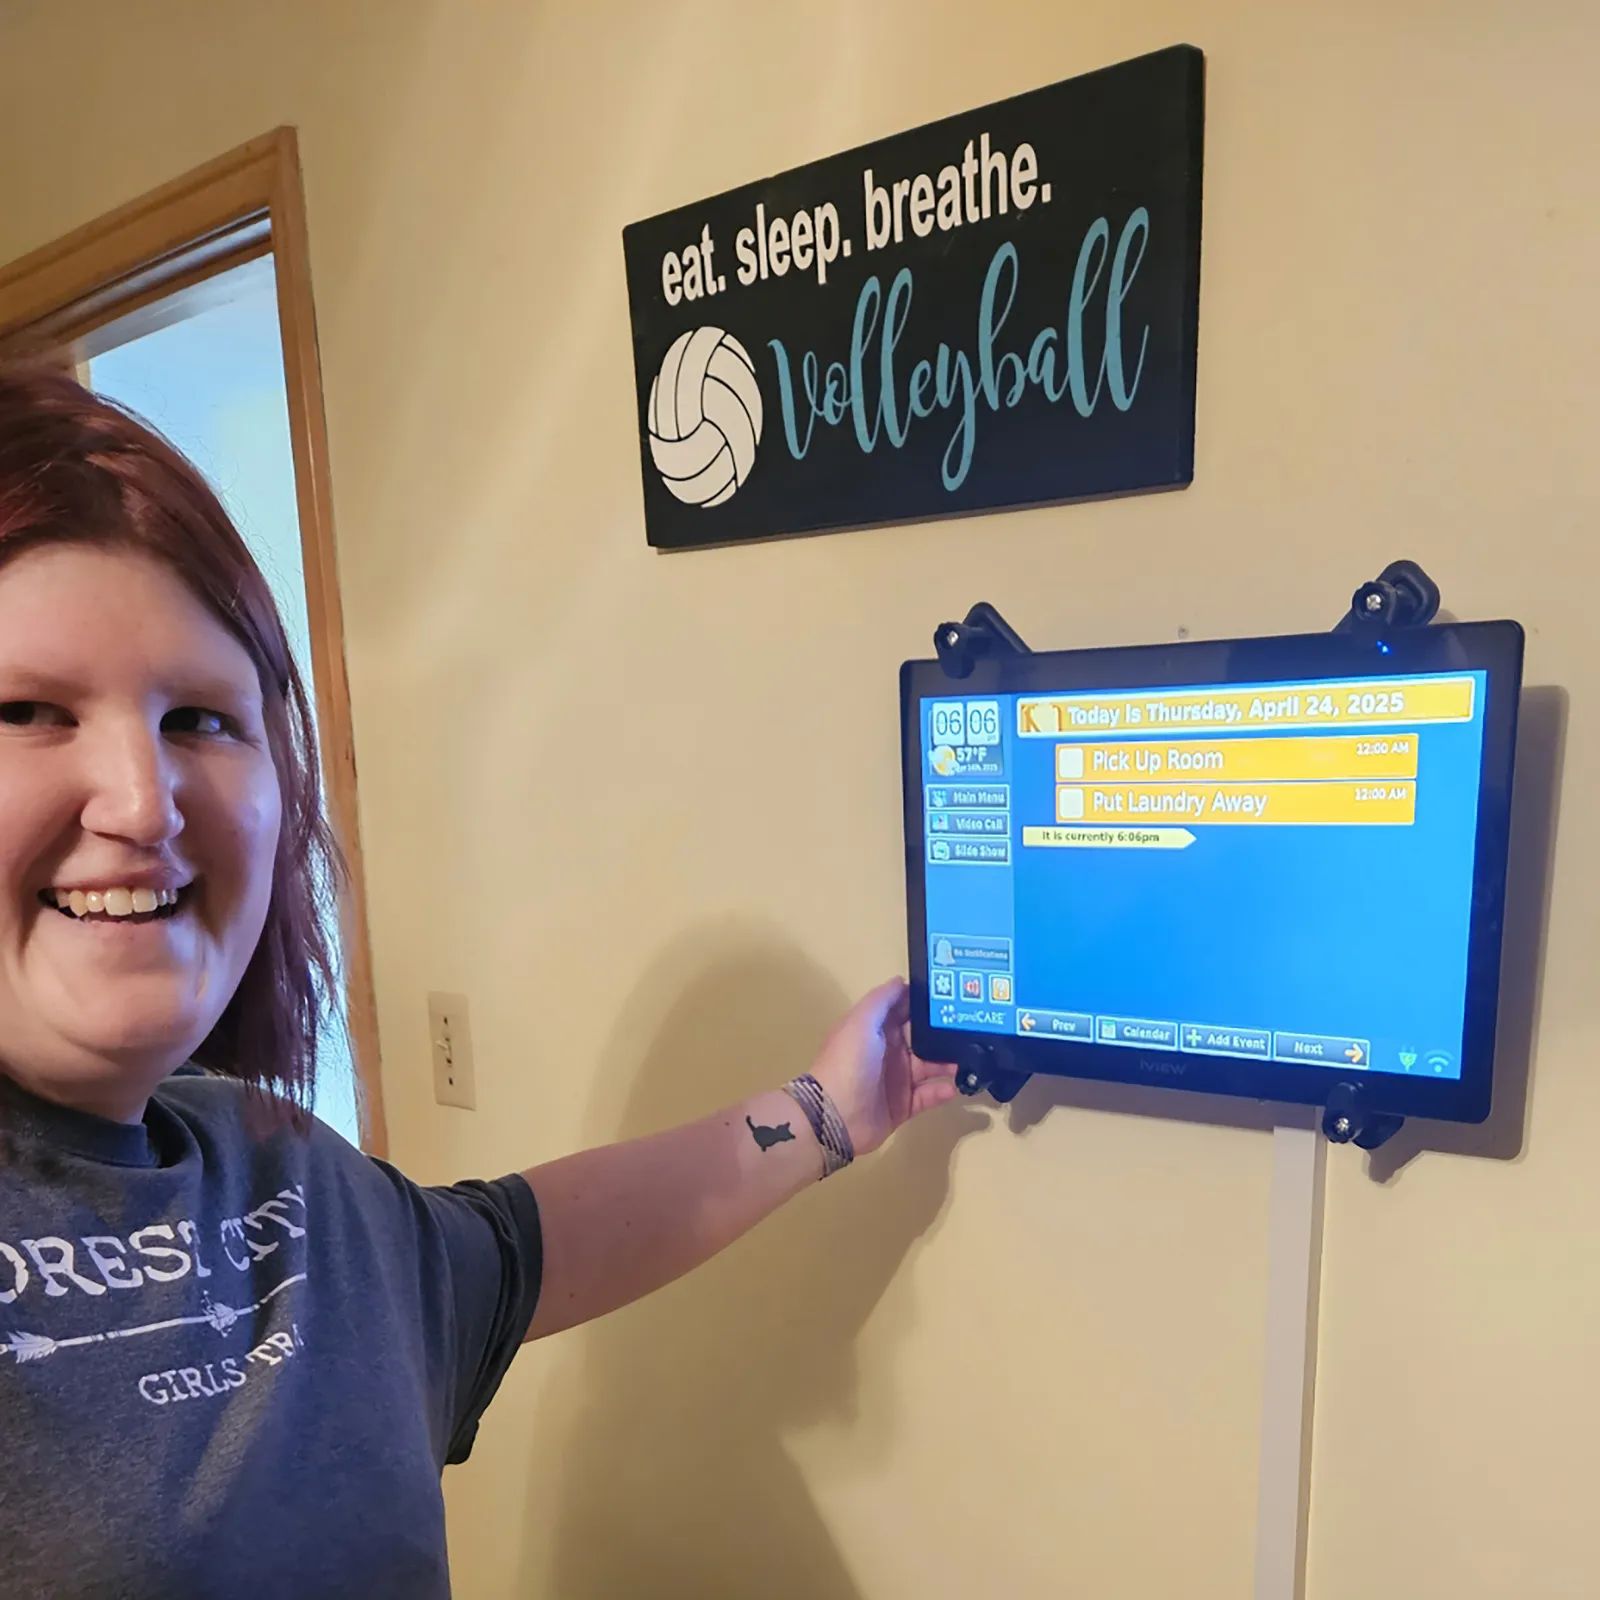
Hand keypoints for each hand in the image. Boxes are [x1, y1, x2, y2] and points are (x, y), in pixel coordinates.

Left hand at [807, 978, 958, 1158]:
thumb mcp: (861, 1022)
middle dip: (944, 1034)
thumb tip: (901, 981)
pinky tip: (954, 1087)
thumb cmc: (849, 1062)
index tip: (954, 994)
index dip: (925, 1003)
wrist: (835, 1115)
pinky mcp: (903, 1105)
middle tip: (973, 1029)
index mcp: (876, 1029)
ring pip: (930, 1067)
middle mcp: (888, 1051)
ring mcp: (897, 1079)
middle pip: (923, 1038)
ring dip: (949, 1063)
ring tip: (970, 1059)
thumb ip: (881, 1000)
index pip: (905, 1010)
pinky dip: (941, 1092)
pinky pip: (928, 1096)